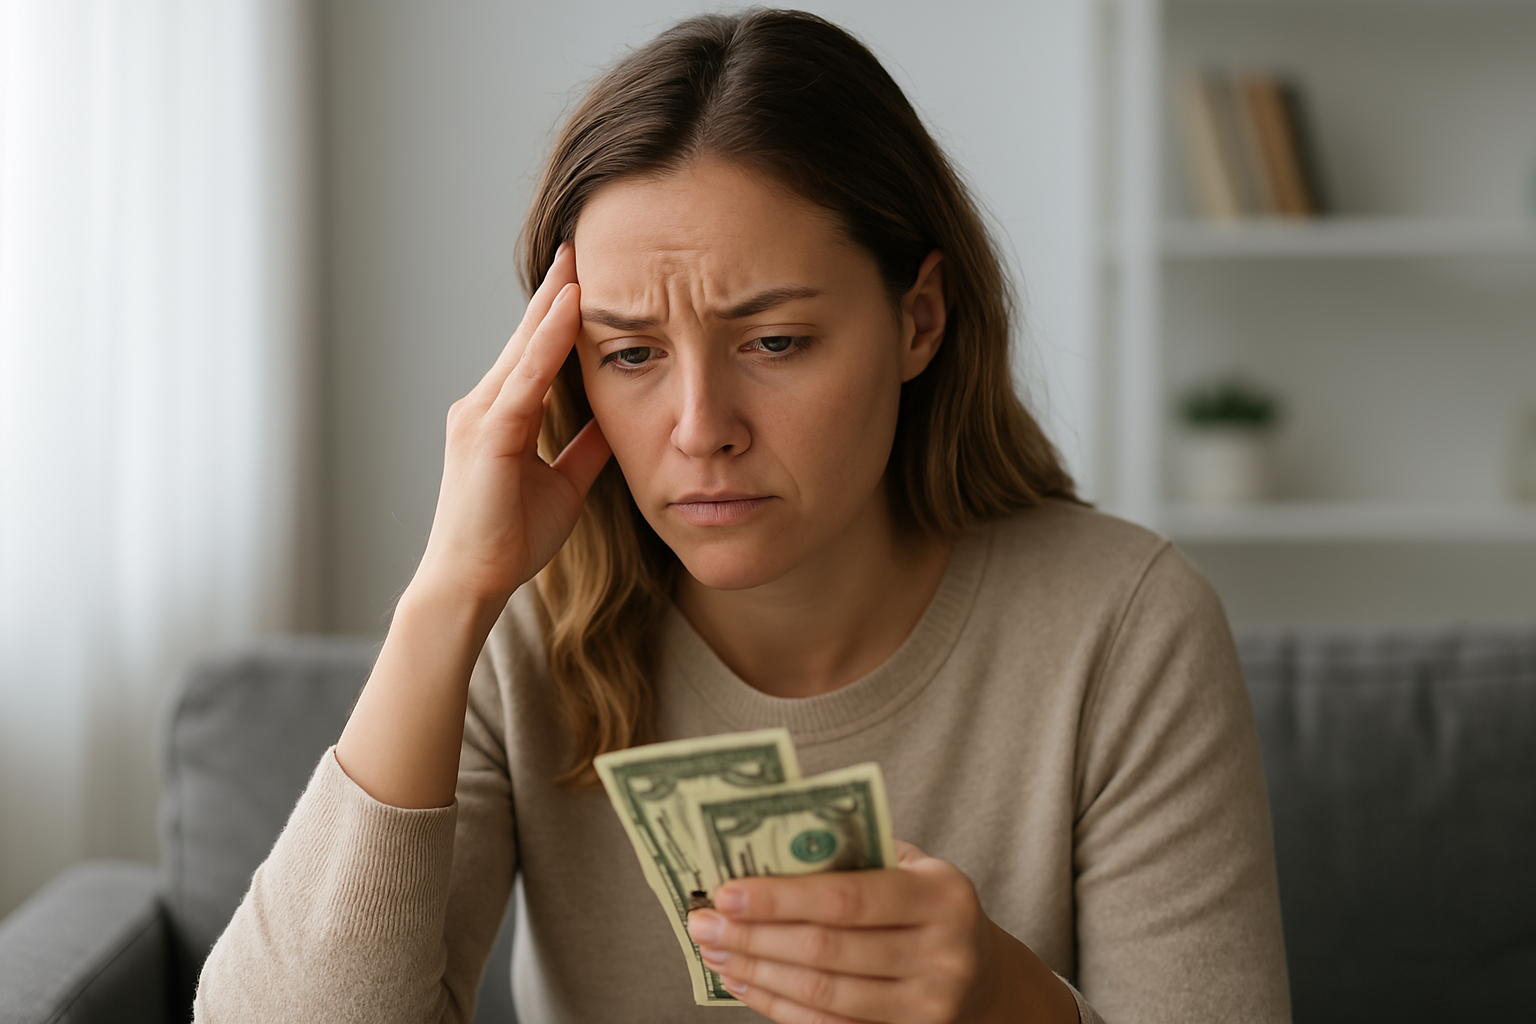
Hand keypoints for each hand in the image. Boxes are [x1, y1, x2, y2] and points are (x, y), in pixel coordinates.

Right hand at [414, 242, 610, 604]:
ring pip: (524, 348)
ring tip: (579, 260)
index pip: (535, 352)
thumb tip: (616, 424)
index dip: (560, 315)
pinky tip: (569, 310)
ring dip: (553, 303)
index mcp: (502, 416)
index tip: (585, 277)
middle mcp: (484, 405)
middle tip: (581, 245)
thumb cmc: (509, 539)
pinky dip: (548, 341)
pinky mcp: (488, 434)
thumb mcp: (564, 485)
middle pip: (526, 337)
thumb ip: (584, 450)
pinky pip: (526, 378)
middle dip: (555, 292)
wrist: (472, 583)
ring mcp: (480, 416)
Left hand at [685, 841, 1078, 1023]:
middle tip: (703, 923)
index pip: (848, 898)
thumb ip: (853, 855)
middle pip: (827, 950)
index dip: (781, 897)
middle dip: (754, 936)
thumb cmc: (929, 906)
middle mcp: (942, 955)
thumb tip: (762, 848)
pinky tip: (744, 983)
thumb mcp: (912, 868)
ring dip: (757, 973)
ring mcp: (927, 1006)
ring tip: (715, 951)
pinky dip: (778, 1006)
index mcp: (943, 896)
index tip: (725, 891)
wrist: (986, 977)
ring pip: (824, 995)